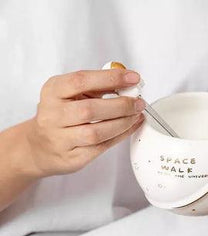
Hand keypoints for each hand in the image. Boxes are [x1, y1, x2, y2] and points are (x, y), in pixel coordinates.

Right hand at [25, 69, 144, 177]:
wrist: (41, 147)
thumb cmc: (62, 116)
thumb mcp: (72, 94)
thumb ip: (98, 86)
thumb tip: (128, 82)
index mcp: (53, 91)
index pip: (81, 80)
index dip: (110, 78)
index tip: (133, 77)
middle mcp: (53, 115)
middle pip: (89, 109)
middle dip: (120, 105)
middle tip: (138, 102)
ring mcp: (60, 139)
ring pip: (96, 132)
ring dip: (122, 123)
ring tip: (136, 115)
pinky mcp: (72, 158)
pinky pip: (101, 148)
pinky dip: (120, 136)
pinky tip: (130, 127)